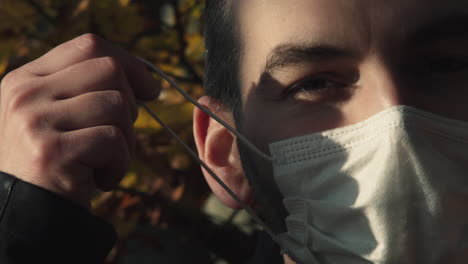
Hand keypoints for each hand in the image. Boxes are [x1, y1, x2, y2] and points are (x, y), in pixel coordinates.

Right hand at [0, 34, 158, 207]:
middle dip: (129, 105)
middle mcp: (26, 93)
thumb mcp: (63, 115)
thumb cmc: (59, 163)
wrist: (28, 214)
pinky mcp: (51, 151)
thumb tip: (146, 81)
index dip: (130, 63)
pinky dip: (119, 164)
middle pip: (109, 70)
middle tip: (117, 136)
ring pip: (116, 105)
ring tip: (105, 162)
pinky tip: (101, 180)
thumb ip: (90, 89)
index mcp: (28, 78)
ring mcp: (34, 120)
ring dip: (126, 140)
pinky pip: (112, 141)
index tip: (149, 90)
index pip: (90, 45)